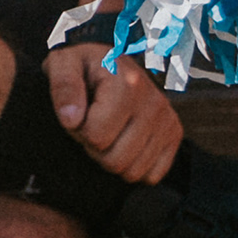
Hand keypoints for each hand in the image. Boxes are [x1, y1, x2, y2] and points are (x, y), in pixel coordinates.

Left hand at [45, 42, 180, 185]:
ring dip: (112, 157)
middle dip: (94, 147)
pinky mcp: (174, 133)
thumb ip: (63, 87)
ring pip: (133, 172)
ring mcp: (167, 120)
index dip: (78, 130)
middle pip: (115, 159)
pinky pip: (153, 175)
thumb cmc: (84, 66)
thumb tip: (71, 119)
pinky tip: (123, 143)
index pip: (96, 136)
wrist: (111, 62)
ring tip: (107, 131)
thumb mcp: (63, 63)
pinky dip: (133, 166)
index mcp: (128, 83)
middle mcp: (154, 103)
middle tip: (91, 124)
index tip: (79, 112)